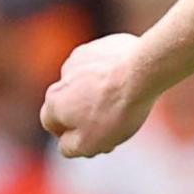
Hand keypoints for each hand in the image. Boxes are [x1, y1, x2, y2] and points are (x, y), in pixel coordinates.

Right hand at [41, 33, 166, 159]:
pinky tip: (131, 82)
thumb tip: (64, 144)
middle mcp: (62, 77)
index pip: (50, 123)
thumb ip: (69, 148)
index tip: (93, 138)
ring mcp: (82, 58)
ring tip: (124, 100)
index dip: (69, 134)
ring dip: (98, 92)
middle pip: (69, 102)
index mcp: (53, 101)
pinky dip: (112, 74)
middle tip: (113, 124)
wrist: (142, 72)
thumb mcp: (90, 144)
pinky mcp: (102, 45)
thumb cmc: (116, 110)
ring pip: (86, 81)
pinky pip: (103, 65)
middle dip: (86, 114)